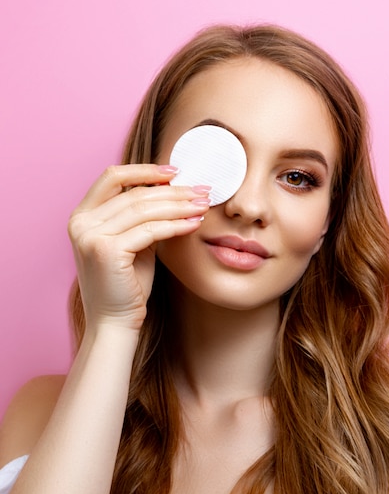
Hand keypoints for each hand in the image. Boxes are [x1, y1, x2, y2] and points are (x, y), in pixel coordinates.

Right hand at [68, 164, 209, 331]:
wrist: (114, 322)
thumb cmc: (126, 285)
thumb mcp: (132, 243)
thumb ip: (141, 217)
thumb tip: (174, 191)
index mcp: (82, 216)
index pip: (112, 177)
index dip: (145, 170)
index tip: (175, 172)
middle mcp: (81, 222)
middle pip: (134, 193)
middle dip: (172, 191)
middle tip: (201, 190)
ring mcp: (91, 236)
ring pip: (144, 209)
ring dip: (179, 205)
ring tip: (203, 205)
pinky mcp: (107, 251)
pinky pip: (150, 230)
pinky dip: (176, 225)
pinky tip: (194, 224)